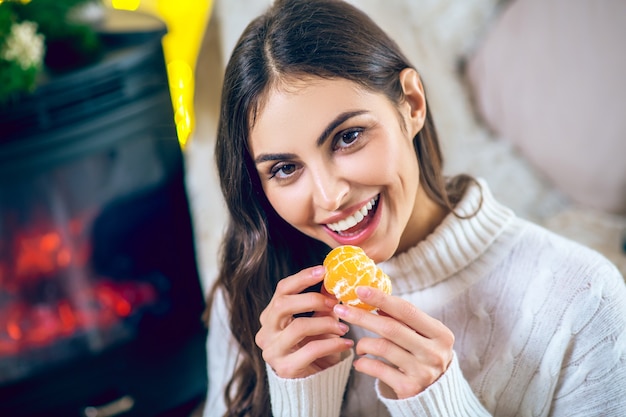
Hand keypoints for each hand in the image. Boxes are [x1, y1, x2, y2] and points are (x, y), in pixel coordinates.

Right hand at [255, 266, 353, 378]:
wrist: (312, 382)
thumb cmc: (313, 347)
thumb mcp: (318, 321)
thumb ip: (322, 302)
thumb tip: (333, 279)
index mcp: (271, 316)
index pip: (282, 290)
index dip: (302, 278)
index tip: (323, 271)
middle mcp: (266, 332)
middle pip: (282, 305)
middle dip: (311, 299)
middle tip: (334, 303)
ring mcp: (272, 351)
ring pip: (298, 327)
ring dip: (326, 324)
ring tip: (344, 327)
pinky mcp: (285, 368)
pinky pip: (311, 349)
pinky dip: (332, 344)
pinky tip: (346, 343)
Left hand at [333, 286, 454, 398]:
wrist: (434, 393)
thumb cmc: (423, 355)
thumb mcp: (421, 335)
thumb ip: (402, 318)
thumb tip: (371, 296)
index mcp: (441, 334)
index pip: (407, 310)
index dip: (381, 299)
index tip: (360, 290)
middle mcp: (434, 353)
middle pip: (391, 328)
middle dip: (362, 316)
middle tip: (341, 308)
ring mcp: (422, 372)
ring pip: (382, 347)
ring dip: (363, 343)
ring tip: (359, 346)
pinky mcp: (409, 388)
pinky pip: (377, 369)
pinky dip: (363, 363)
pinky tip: (360, 361)